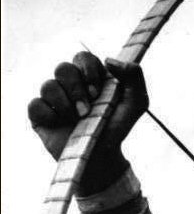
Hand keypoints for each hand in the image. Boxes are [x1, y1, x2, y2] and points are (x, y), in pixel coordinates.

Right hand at [28, 52, 147, 191]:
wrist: (102, 157)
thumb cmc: (117, 128)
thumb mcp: (137, 103)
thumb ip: (134, 75)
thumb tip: (109, 60)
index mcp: (90, 77)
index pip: (83, 57)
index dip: (88, 70)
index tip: (97, 92)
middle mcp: (70, 85)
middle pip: (63, 68)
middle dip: (77, 90)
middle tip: (88, 111)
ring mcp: (53, 99)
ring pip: (48, 86)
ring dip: (65, 105)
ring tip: (78, 120)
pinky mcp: (40, 115)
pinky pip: (36, 105)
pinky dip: (50, 116)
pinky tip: (61, 125)